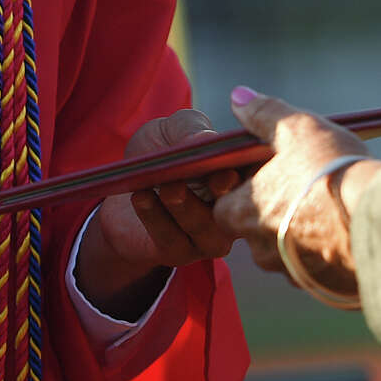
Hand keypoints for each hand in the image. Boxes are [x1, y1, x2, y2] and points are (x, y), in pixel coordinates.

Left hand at [76, 108, 238, 319]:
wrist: (119, 186)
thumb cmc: (157, 152)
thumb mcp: (171, 130)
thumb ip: (189, 128)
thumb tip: (205, 140)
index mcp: (239, 175)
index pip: (261, 175)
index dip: (254, 169)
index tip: (242, 161)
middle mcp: (231, 210)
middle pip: (240, 207)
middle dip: (227, 191)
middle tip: (214, 178)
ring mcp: (209, 236)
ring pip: (206, 228)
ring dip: (187, 206)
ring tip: (169, 186)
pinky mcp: (179, 252)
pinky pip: (172, 239)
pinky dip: (155, 217)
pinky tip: (141, 197)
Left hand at [211, 87, 380, 296]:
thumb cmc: (331, 172)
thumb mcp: (295, 128)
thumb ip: (263, 114)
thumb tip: (238, 96)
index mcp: (241, 214)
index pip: (224, 204)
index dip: (244, 187)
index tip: (269, 171)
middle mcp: (260, 251)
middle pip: (257, 229)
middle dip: (276, 211)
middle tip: (304, 187)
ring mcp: (293, 274)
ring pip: (288, 251)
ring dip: (303, 232)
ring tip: (330, 205)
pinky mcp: (325, 289)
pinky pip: (319, 268)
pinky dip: (328, 251)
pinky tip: (347, 229)